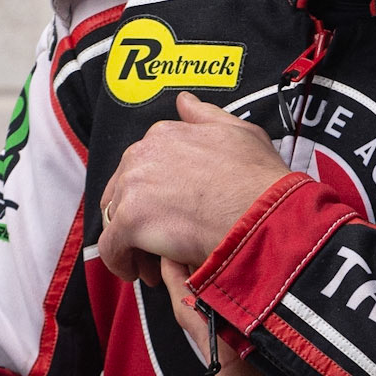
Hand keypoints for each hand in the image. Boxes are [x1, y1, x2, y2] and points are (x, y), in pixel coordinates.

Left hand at [99, 93, 288, 285]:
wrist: (264, 213)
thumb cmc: (259, 179)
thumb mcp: (239, 132)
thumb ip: (205, 116)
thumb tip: (184, 102)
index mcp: (164, 134)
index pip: (142, 167)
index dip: (156, 195)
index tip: (172, 213)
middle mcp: (142, 153)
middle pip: (123, 192)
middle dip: (141, 218)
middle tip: (163, 242)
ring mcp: (134, 185)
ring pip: (116, 220)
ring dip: (133, 242)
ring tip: (157, 263)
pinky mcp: (131, 220)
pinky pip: (111, 248)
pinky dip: (122, 263)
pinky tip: (142, 273)